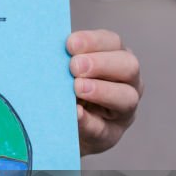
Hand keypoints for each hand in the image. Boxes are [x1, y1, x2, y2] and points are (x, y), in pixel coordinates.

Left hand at [67, 29, 141, 155]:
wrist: (61, 126)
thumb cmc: (64, 88)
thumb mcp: (65, 71)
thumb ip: (63, 61)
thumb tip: (47, 50)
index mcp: (115, 57)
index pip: (113, 42)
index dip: (93, 41)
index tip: (70, 44)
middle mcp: (128, 82)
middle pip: (128, 66)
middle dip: (100, 64)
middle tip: (74, 66)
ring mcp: (124, 110)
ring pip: (126, 98)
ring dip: (101, 91)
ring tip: (77, 88)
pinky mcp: (111, 134)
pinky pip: (103, 128)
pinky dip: (88, 120)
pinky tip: (76, 113)